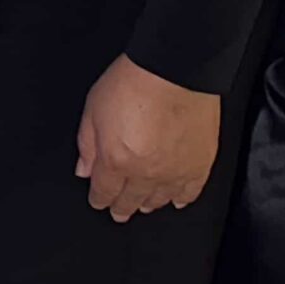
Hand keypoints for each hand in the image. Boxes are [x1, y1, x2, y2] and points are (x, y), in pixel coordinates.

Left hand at [75, 54, 219, 221]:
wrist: (175, 70)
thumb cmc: (133, 82)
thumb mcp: (93, 108)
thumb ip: (87, 144)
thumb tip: (84, 169)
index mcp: (115, 161)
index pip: (104, 191)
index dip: (100, 199)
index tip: (99, 202)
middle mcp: (145, 173)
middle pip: (131, 200)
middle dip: (122, 207)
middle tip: (120, 212)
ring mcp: (174, 172)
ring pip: (159, 199)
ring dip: (149, 203)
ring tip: (144, 205)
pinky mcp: (199, 165)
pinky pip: (189, 192)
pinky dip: (181, 198)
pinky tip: (176, 200)